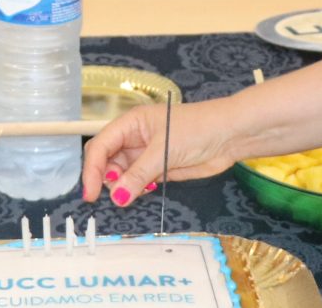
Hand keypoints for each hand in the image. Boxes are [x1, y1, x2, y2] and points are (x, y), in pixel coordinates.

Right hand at [80, 101, 242, 206]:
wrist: (230, 135)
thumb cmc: (197, 130)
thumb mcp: (163, 150)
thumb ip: (138, 175)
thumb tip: (117, 197)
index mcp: (130, 123)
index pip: (101, 146)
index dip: (92, 169)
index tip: (91, 193)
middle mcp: (134, 138)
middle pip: (106, 160)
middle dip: (103, 179)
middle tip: (108, 198)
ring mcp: (146, 154)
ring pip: (121, 174)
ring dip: (120, 188)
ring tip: (128, 197)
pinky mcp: (159, 170)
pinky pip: (138, 182)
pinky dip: (134, 191)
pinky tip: (139, 195)